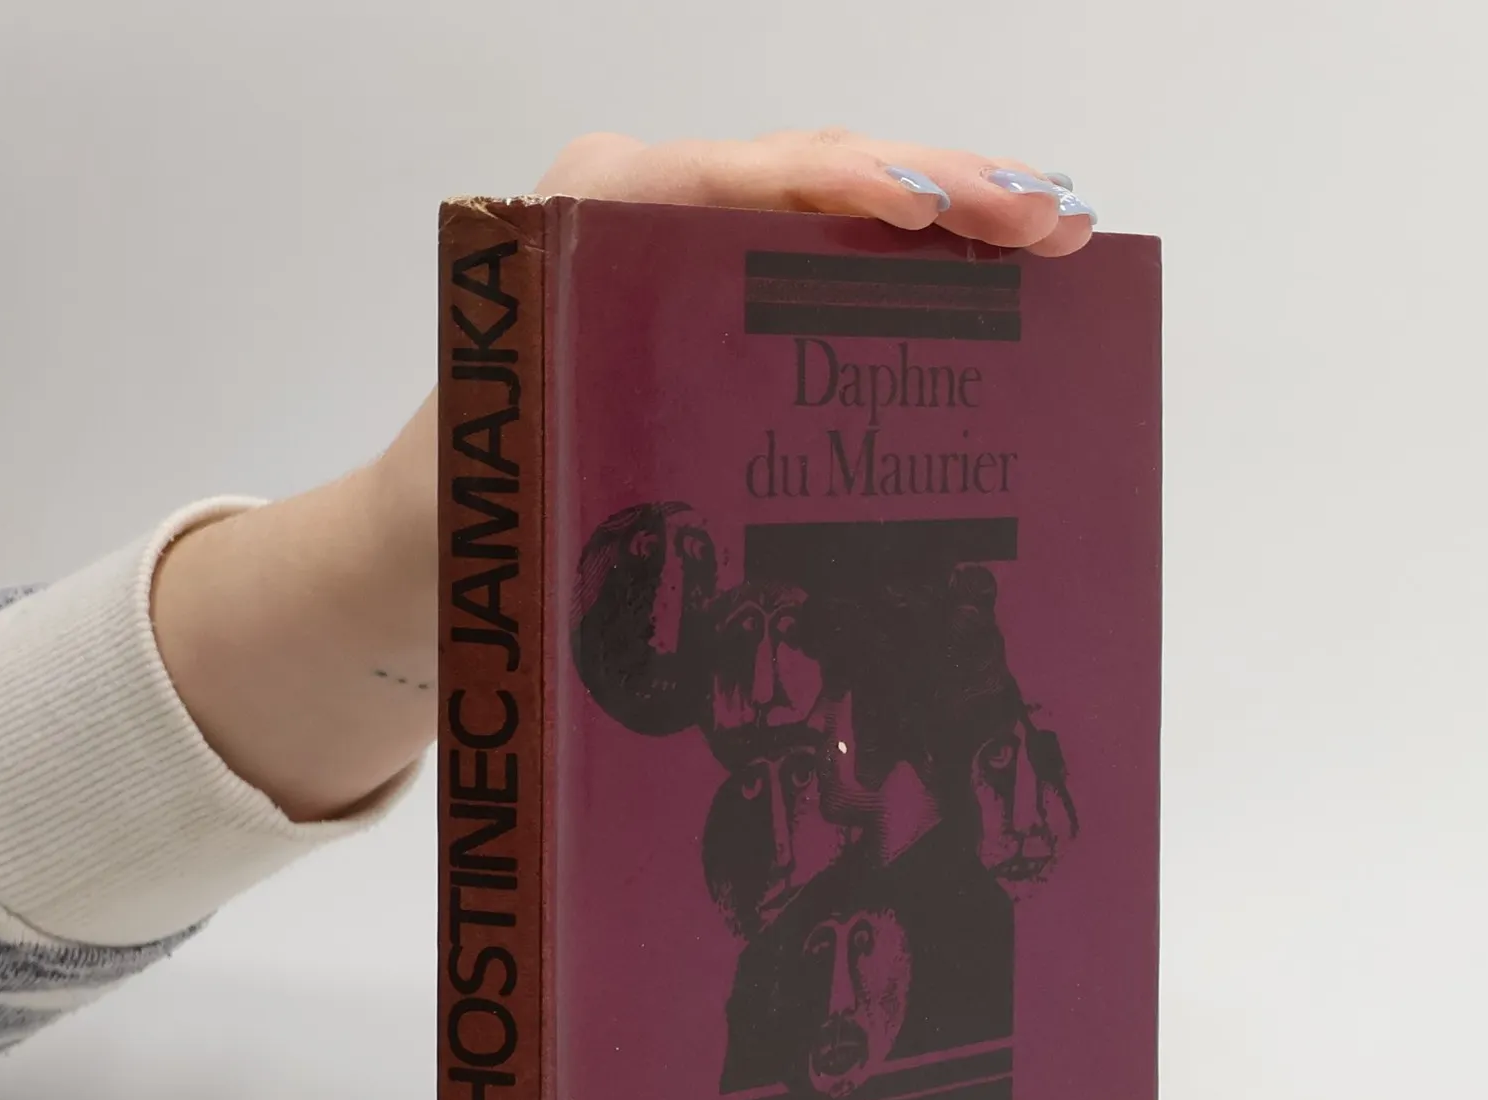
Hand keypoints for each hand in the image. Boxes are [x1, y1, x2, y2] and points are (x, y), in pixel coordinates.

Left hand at [152, 132, 1095, 821]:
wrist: (432, 537)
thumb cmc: (472, 509)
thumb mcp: (524, 478)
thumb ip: (611, 463)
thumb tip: (725, 530)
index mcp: (589, 221)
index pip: (738, 178)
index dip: (845, 186)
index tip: (930, 210)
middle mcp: (647, 212)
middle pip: (813, 175)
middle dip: (942, 187)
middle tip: (1051, 220)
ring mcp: (693, 248)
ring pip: (837, 208)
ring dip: (952, 213)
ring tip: (1055, 229)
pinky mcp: (723, 294)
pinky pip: (829, 257)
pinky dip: (916, 259)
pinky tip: (993, 271)